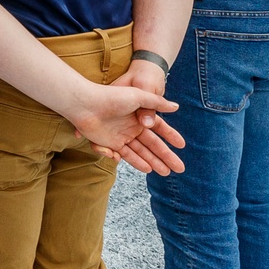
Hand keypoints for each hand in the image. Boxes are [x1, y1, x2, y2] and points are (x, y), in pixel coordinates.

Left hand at [70, 80, 185, 174]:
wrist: (86, 103)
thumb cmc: (112, 97)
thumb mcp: (138, 96)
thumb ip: (157, 103)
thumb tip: (176, 107)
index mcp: (140, 115)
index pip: (159, 129)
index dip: (171, 137)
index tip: (182, 146)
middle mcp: (132, 127)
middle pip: (152, 145)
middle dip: (166, 156)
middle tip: (179, 168)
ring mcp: (121, 136)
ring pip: (141, 152)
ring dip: (153, 162)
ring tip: (165, 172)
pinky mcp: (110, 143)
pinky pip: (125, 155)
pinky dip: (136, 162)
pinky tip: (146, 168)